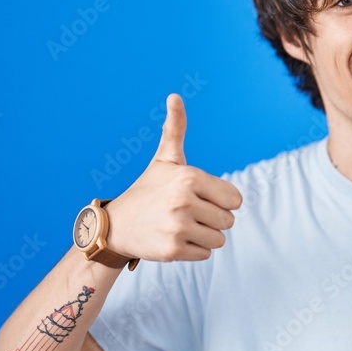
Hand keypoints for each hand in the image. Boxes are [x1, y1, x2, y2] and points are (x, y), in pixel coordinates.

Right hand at [104, 94, 242, 261]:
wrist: (116, 226)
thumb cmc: (147, 190)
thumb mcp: (165, 159)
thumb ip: (175, 129)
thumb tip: (174, 96)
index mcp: (190, 177)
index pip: (235, 199)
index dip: (221, 201)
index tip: (200, 198)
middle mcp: (184, 201)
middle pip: (228, 221)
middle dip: (212, 219)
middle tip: (187, 214)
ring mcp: (178, 227)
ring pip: (219, 239)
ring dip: (204, 236)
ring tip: (181, 226)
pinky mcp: (172, 250)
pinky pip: (205, 254)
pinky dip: (193, 250)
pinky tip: (174, 239)